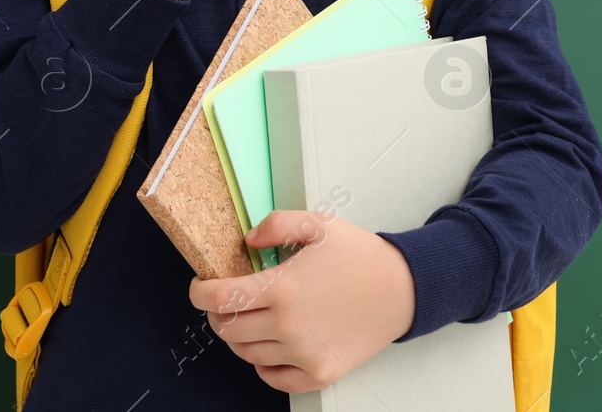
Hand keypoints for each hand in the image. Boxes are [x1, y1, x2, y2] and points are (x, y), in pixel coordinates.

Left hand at [187, 209, 415, 393]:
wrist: (402, 290)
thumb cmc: (360, 256)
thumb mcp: (318, 224)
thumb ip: (277, 224)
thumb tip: (247, 240)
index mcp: (283, 289)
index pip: (220, 298)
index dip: (200, 293)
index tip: (199, 287)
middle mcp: (288, 327)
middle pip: (227, 329)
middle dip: (217, 313)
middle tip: (226, 299)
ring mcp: (303, 354)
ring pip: (246, 353)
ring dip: (239, 336)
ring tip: (251, 317)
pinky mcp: (318, 373)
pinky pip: (273, 378)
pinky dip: (263, 364)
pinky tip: (270, 345)